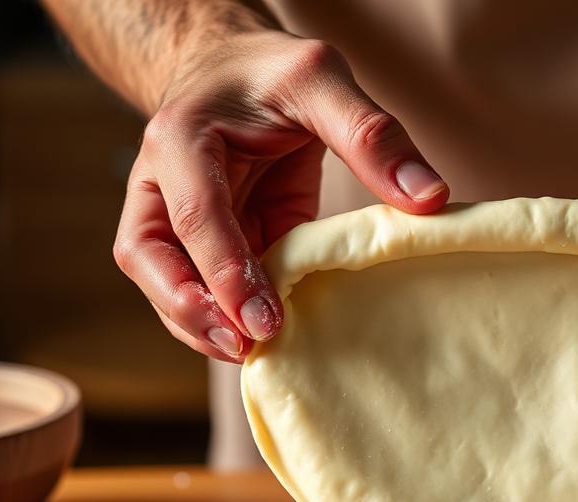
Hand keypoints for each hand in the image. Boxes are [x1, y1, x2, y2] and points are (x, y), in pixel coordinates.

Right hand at [113, 29, 448, 361]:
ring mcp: (179, 220)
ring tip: (257, 357)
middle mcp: (163, 183)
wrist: (236, 69)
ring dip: (203, 326)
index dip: (226, 270)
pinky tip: (269, 341)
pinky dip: (230, 318)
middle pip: (149, 259)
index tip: (264, 320)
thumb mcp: (323, 79)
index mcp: (181, 139)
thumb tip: (429, 200)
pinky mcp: (212, 245)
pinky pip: (208, 290)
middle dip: (191, 311)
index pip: (195, 214)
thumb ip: (371, 135)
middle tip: (247, 347)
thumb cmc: (271, 72)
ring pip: (167, 285)